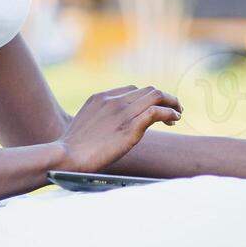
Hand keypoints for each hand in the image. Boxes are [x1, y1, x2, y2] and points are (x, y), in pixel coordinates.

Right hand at [55, 85, 181, 171]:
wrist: (66, 157)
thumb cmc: (71, 149)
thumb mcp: (84, 124)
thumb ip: (99, 119)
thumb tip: (109, 128)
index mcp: (101, 97)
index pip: (132, 89)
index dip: (146, 97)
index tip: (155, 108)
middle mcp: (113, 100)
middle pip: (147, 90)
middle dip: (164, 97)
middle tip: (174, 109)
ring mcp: (122, 112)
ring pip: (155, 96)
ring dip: (171, 103)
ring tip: (179, 113)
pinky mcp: (130, 128)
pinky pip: (156, 112)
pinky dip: (169, 113)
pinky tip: (174, 119)